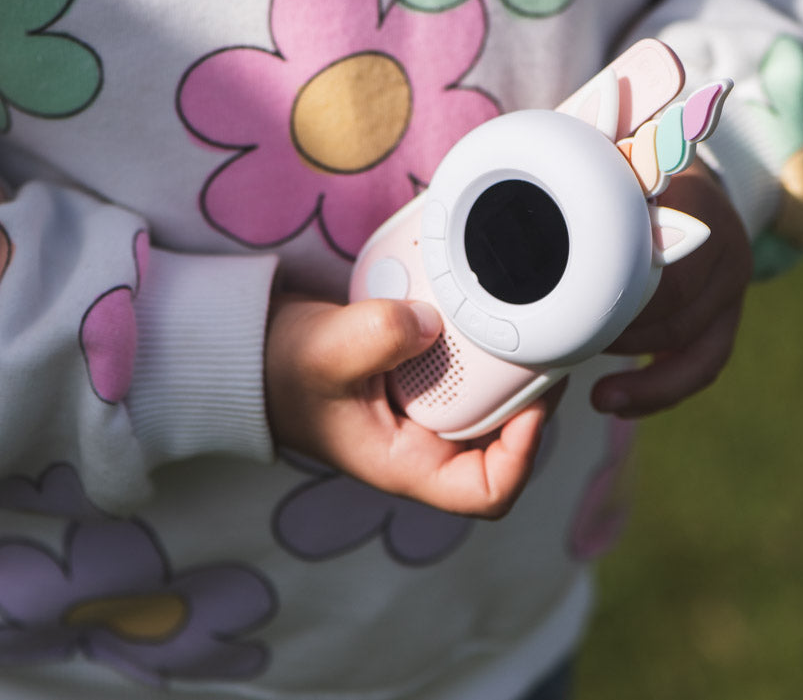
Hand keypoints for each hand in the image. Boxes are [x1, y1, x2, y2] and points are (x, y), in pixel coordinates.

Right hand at [264, 294, 554, 517]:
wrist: (260, 348)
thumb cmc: (283, 369)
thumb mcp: (325, 352)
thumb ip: (375, 337)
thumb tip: (430, 323)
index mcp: (407, 464)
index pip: (487, 493)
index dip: (523, 457)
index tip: (531, 405)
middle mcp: (425, 445)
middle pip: (506, 441)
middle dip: (530, 397)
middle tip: (543, 346)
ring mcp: (427, 412)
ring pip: (493, 402)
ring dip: (510, 367)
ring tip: (521, 322)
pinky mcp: (425, 378)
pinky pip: (471, 370)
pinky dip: (483, 343)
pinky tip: (482, 307)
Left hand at [594, 162, 751, 416]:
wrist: (689, 181)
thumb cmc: (636, 177)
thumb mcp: (619, 169)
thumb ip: (597, 187)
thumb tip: (544, 201)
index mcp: (698, 205)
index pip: (660, 265)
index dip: (620, 298)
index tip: (577, 314)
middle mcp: (725, 248)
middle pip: (677, 313)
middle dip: (625, 340)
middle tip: (576, 351)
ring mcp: (732, 286)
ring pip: (698, 350)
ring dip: (647, 381)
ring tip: (601, 397)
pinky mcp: (728, 316)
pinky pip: (703, 365)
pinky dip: (662, 391)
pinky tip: (623, 404)